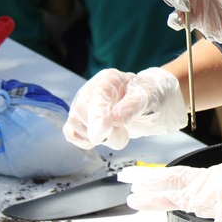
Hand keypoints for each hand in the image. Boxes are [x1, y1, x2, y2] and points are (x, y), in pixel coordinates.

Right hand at [63, 68, 187, 149]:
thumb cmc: (149, 96)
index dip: (97, 116)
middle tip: (124, 135)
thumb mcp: (147, 98)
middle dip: (101, 130)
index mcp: (109, 79)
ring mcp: (83, 104)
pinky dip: (84, 141)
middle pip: (80, 111)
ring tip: (120, 133)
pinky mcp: (80, 120)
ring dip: (97, 138)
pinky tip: (104, 138)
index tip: (102, 132)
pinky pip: (71, 134)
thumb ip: (131, 107)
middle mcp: (91, 90)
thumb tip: (114, 118)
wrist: (150, 102)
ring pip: (75, 125)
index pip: (96, 97)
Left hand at [118, 160, 221, 221]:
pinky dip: (155, 195)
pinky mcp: (210, 197)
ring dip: (147, 188)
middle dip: (151, 182)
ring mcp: (212, 188)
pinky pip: (177, 196)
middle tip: (127, 179)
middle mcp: (217, 181)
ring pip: (171, 186)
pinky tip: (138, 198)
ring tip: (127, 189)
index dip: (170, 183)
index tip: (153, 183)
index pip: (192, 182)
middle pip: (176, 181)